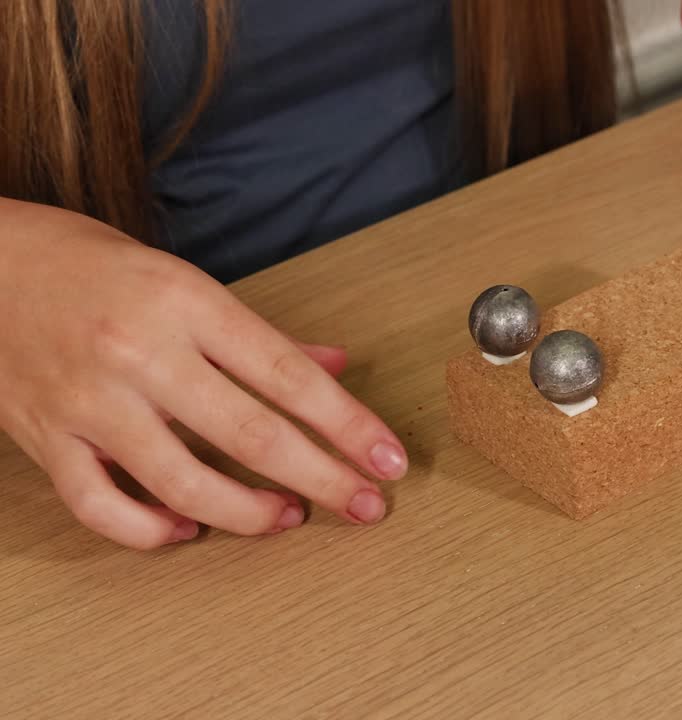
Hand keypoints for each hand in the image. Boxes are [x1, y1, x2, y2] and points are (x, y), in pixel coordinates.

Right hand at [0, 199, 406, 548]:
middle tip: (366, 506)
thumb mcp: (184, 280)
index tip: (389, 459)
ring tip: (288, 516)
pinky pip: (102, 506)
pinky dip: (150, 529)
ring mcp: (87, 400)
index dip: (348, 425)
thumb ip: (261, 334)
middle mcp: (139, 353)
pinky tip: (187, 528)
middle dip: (323, 478)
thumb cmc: (94, 267)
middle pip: (251, 435)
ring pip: (183, 482)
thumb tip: (336, 364)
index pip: (288, 376)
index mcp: (185, 303)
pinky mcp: (43, 436)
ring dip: (249, 513)